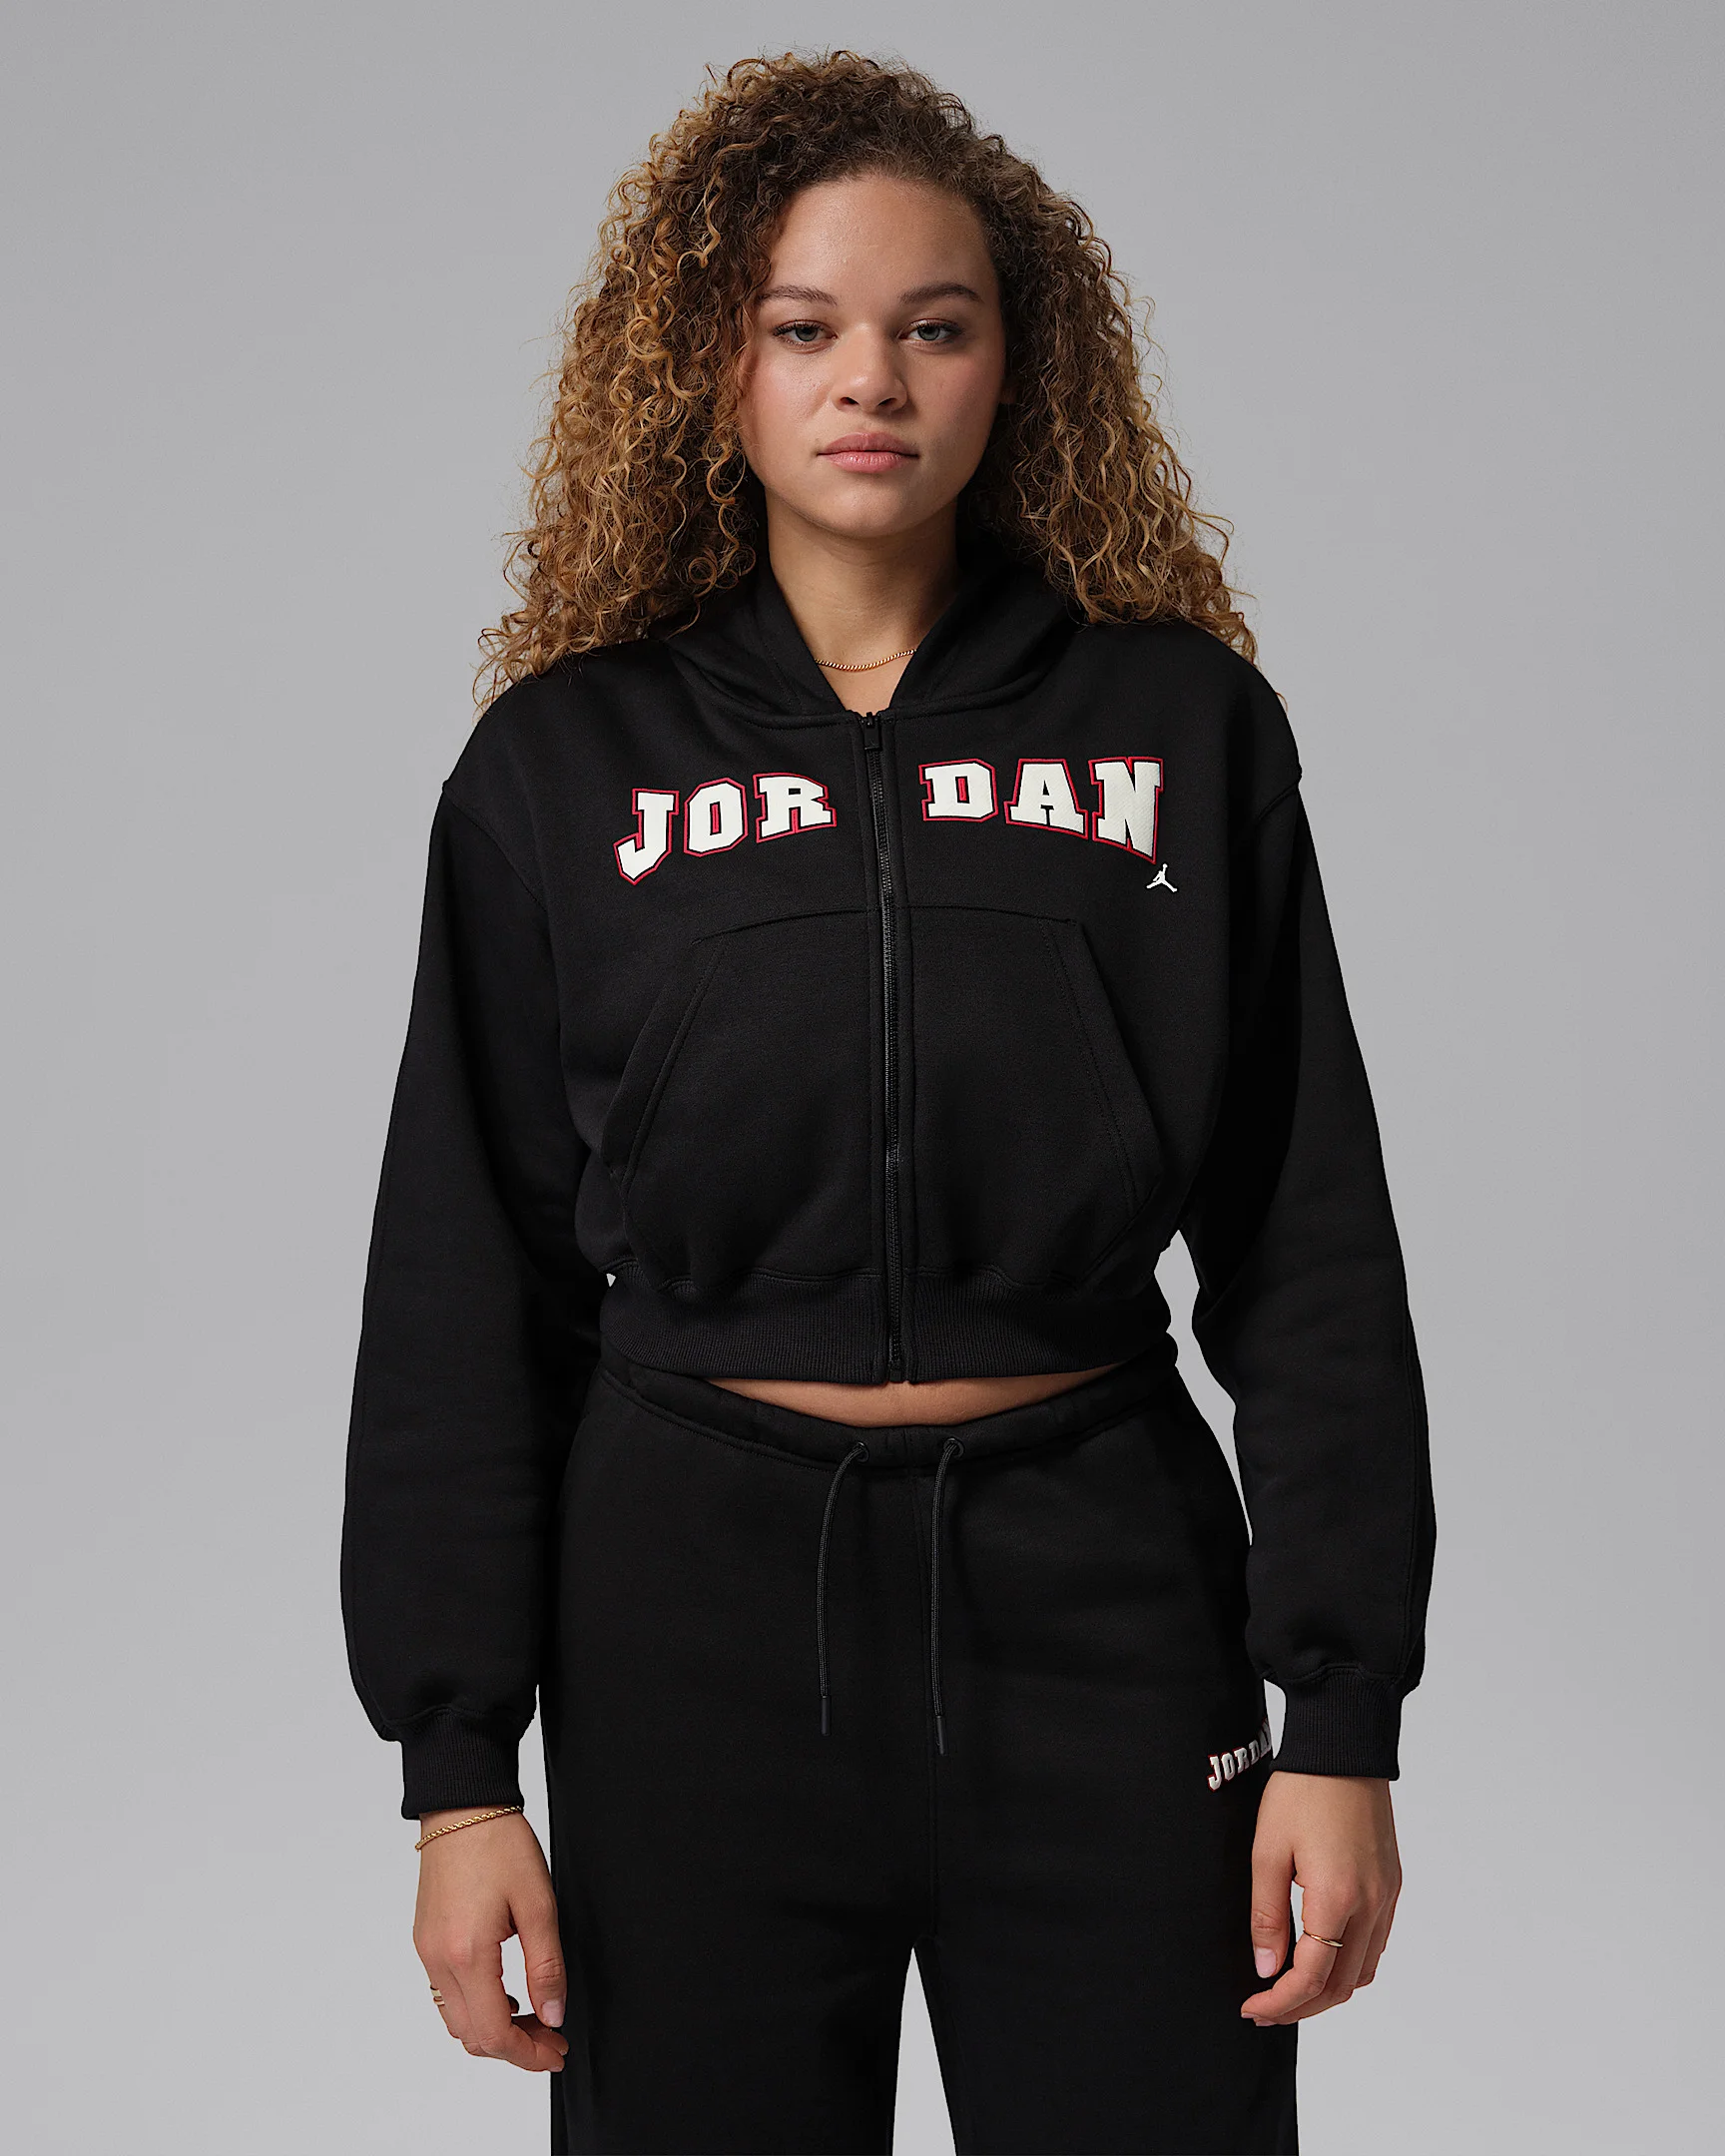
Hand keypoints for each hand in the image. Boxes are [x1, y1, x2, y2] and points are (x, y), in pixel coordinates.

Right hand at [414, 1809, 569, 2071]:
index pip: (495, 2034)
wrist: (463, 1806)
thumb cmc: (500, 1844)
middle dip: (515, 2047)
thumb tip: (553, 2016)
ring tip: (533, 2013)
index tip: (558, 2051)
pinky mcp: (425, 1940)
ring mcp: (427, 1952)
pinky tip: (506, 1991)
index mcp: (467, 1955)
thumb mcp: (538, 1904)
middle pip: (472, 2036)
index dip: (529, 2054)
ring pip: (456, 2020)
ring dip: (494, 2029)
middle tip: (552, 2036)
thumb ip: (546, 1966)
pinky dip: (476, 2006)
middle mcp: (439, 1961)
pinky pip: (446, 1994)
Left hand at [1241, 1770, 1400, 2025]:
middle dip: (1302, 2007)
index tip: (1252, 2007)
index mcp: (1337, 1899)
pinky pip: (1375, 1945)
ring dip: (1327, 1990)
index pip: (1311, 1977)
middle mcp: (1372, 1906)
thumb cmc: (1301, 1791)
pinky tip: (1320, 1957)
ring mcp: (1387, 1897)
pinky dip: (1349, 1965)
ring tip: (1289, 1988)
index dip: (1280, 2002)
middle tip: (1265, 2008)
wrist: (1344, 1749)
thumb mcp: (1267, 1850)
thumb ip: (1266, 1915)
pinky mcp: (1392, 1885)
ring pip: (1362, 1972)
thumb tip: (1266, 1968)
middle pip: (1341, 1986)